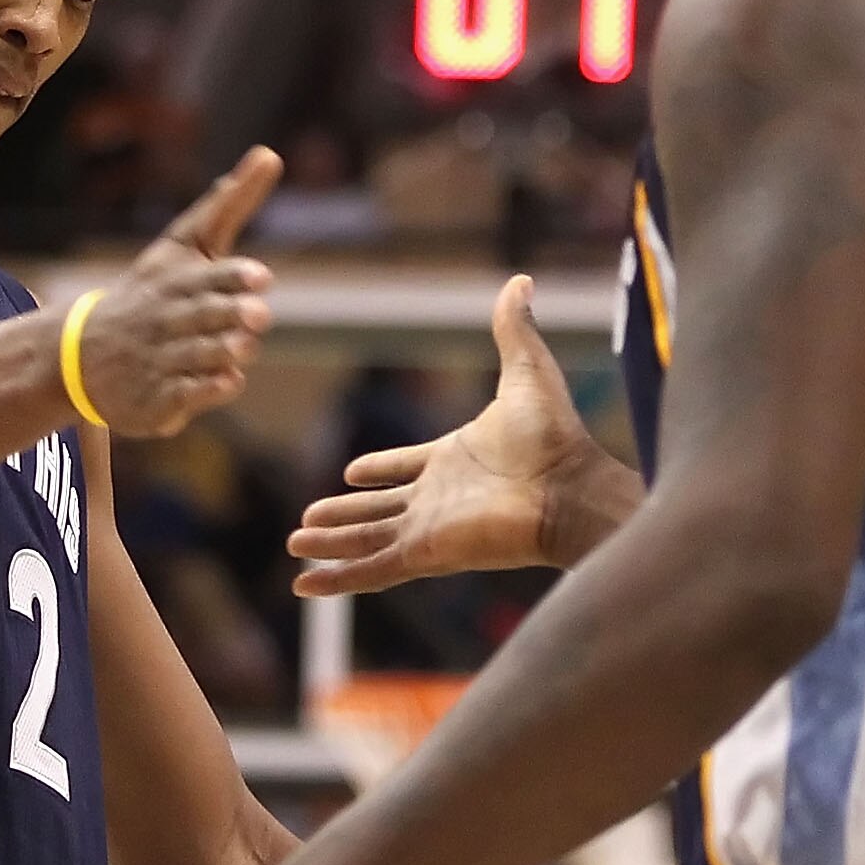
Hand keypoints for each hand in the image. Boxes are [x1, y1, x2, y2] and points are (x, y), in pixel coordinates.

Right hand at [74, 147, 281, 438]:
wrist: (82, 355)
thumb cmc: (151, 291)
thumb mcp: (184, 246)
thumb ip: (228, 205)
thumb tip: (270, 153)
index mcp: (177, 279)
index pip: (208, 275)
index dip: (234, 277)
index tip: (260, 277)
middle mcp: (168, 318)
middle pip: (205, 315)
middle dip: (230, 313)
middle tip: (258, 314)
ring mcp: (161, 359)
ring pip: (200, 354)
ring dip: (223, 350)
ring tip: (242, 346)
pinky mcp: (159, 398)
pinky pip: (187, 394)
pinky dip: (208, 388)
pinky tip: (227, 380)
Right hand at [288, 275, 632, 593]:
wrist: (569, 488)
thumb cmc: (553, 436)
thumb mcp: (526, 369)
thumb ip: (513, 329)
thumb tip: (520, 281)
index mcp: (455, 459)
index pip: (406, 467)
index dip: (380, 469)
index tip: (351, 473)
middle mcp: (438, 497)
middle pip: (378, 509)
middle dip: (344, 514)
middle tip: (308, 518)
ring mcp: (429, 528)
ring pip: (367, 538)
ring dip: (331, 543)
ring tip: (296, 543)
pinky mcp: (426, 552)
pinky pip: (371, 568)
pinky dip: (337, 577)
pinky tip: (304, 584)